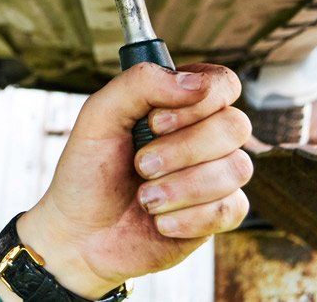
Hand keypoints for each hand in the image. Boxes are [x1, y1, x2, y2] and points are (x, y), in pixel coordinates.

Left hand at [0, 64, 251, 299]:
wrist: (79, 234)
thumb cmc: (87, 170)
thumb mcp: (99, 116)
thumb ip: (141, 83)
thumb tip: (197, 84)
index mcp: (178, 103)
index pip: (222, 83)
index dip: (199, 100)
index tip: (155, 122)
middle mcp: (203, 135)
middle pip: (235, 125)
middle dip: (183, 149)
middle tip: (141, 164)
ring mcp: (214, 175)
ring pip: (237, 168)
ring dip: (182, 187)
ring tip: (145, 197)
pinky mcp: (218, 215)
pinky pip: (232, 208)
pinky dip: (189, 217)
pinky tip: (160, 222)